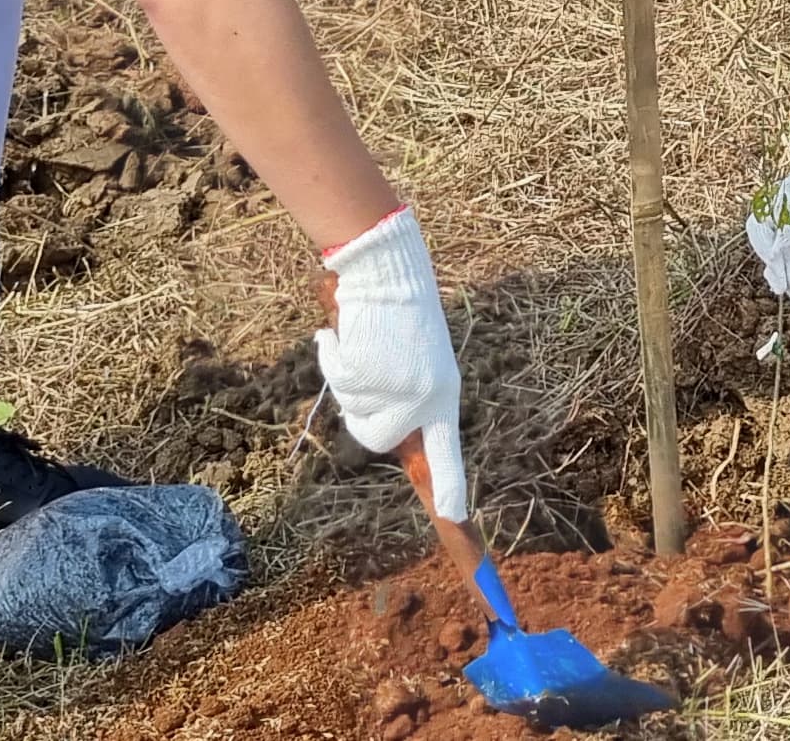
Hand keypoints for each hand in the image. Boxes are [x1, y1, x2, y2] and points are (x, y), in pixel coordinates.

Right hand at [319, 209, 468, 519]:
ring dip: (348, 378)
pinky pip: (335, 378)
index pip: (448, 452)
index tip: (457, 517)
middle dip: (361, 413)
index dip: (450, 487)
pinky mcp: (365, 371)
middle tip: (368, 371)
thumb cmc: (404, 315)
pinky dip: (332, 354)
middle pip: (375, 439)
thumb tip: (389, 435)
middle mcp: (423, 397)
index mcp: (443, 395)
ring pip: (351, 409)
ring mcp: (394, 387)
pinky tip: (348, 330)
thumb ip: (410, 400)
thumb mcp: (421, 363)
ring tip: (367, 342)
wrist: (389, 271)